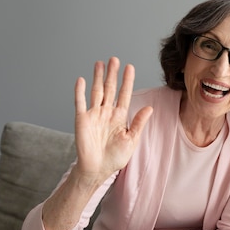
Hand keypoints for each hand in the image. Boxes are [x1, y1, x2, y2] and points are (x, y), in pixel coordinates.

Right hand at [73, 57, 152, 182]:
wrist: (97, 169)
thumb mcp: (131, 140)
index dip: (127, 81)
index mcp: (120, 116)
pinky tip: (81, 80)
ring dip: (98, 78)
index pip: (124, 94)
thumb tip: (149, 108)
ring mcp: (94, 115)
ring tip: (100, 63)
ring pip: (96, 91)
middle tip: (115, 59)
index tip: (130, 67)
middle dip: (113, 74)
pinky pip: (80, 103)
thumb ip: (139, 123)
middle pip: (110, 89)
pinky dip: (79, 91)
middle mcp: (107, 112)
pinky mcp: (82, 120)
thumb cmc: (115, 157)